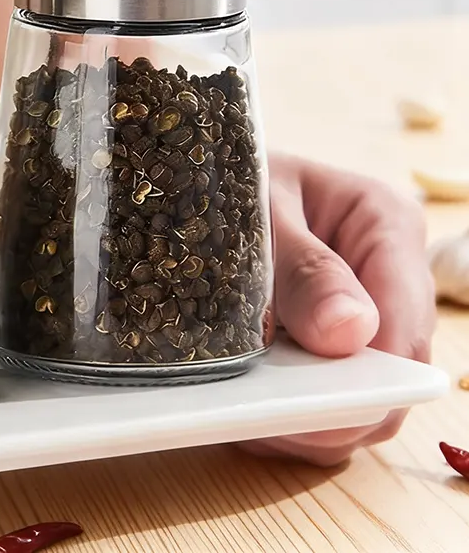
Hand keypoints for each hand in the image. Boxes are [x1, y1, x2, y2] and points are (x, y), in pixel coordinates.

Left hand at [241, 153, 435, 466]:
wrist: (192, 178)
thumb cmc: (226, 177)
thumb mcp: (257, 209)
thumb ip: (301, 267)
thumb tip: (351, 332)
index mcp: (386, 223)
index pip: (402, 320)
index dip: (366, 375)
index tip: (312, 399)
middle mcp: (388, 279)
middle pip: (391, 375)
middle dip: (331, 404)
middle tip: (262, 411)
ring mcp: (361, 321)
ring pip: (359, 403)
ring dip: (304, 418)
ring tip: (243, 405)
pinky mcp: (328, 353)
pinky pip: (323, 408)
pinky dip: (285, 418)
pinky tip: (243, 403)